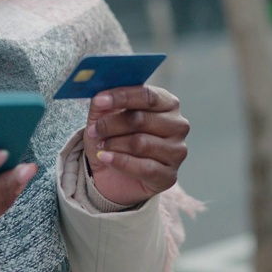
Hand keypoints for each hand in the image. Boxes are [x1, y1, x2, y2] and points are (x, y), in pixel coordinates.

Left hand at [83, 85, 188, 206]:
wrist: (114, 173)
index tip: (99, 101)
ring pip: (141, 143)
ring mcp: (177, 151)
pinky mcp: (169, 176)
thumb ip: (103, 103)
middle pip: (142, 120)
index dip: (122, 97)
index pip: (147, 96)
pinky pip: (144, 167)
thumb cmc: (115, 137)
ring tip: (100, 145)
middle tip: (93, 130)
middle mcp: (178, 125)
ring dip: (114, 144)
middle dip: (111, 124)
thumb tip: (99, 98)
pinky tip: (104, 157)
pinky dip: (119, 161)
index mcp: (167, 103)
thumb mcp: (104, 116)